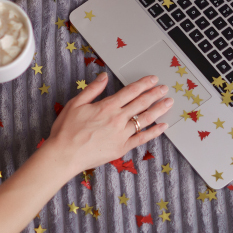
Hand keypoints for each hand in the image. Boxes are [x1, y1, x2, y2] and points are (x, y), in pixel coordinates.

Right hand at [45, 73, 172, 172]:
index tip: (153, 80)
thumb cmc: (66, 130)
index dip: (143, 84)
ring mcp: (122, 134)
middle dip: (155, 94)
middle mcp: (117, 119)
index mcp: (107, 106)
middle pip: (141, 103)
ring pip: (145, 119)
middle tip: (165, 89)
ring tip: (168, 103)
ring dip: (158, 110)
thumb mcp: (75, 104)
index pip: (130, 92)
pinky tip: (162, 126)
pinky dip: (154, 132)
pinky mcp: (122, 148)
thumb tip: (103, 77)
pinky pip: (142, 138)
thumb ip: (92, 90)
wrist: (64, 155)